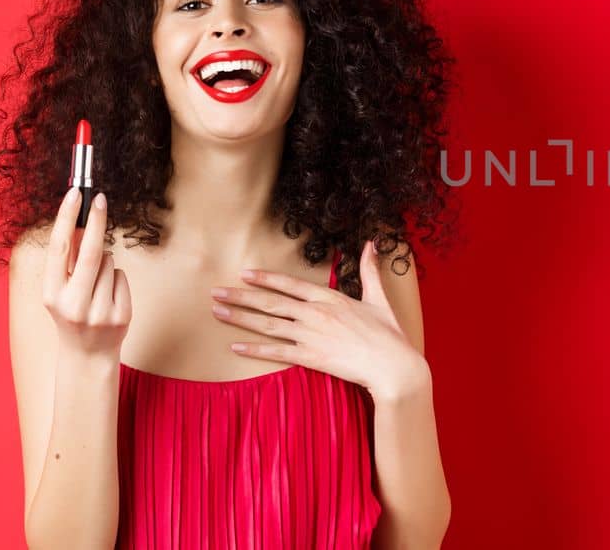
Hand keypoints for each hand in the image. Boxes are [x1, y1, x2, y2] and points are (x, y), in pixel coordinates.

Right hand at [42, 188, 130, 358]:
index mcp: (51, 294)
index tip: (75, 194)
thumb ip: (68, 261)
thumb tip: (79, 221)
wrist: (87, 355)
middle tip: (102, 199)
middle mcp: (73, 304)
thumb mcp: (61, 290)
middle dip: (97, 222)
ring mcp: (98, 312)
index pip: (60, 249)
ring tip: (96, 285)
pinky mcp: (120, 316)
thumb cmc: (73, 313)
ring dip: (107, 263)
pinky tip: (108, 297)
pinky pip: (123, 277)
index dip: (67, 219)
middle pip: (91, 252)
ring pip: (110, 263)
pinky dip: (117, 280)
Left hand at [211, 239, 429, 401]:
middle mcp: (315, 314)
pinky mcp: (310, 358)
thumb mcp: (379, 298)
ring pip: (267, 324)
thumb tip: (371, 243)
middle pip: (271, 302)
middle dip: (241, 296)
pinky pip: (276, 353)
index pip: (291, 284)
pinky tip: (235, 347)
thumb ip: (370, 270)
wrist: (393, 366)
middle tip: (215, 292)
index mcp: (331, 298)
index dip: (266, 279)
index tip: (245, 274)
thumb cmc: (389, 335)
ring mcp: (310, 336)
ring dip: (240, 318)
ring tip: (218, 312)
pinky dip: (254, 351)